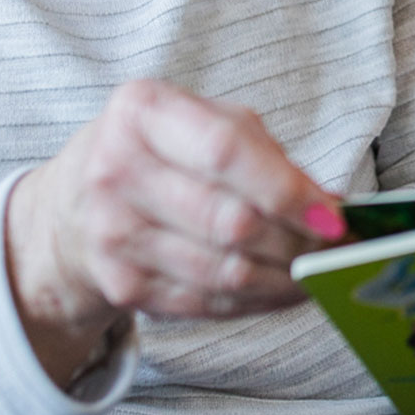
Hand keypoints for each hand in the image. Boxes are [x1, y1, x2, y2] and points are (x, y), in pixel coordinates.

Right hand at [5, 79, 342, 383]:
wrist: (75, 202)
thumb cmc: (160, 153)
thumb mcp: (206, 125)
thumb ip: (268, 158)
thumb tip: (331, 207)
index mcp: (143, 112)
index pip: (227, 153)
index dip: (288, 191)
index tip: (336, 217)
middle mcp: (117, 169)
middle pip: (230, 222)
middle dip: (298, 242)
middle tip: (339, 250)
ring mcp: (112, 233)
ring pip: (223, 272)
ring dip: (285, 279)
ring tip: (320, 272)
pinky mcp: (119, 284)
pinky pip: (207, 303)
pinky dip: (257, 301)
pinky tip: (284, 291)